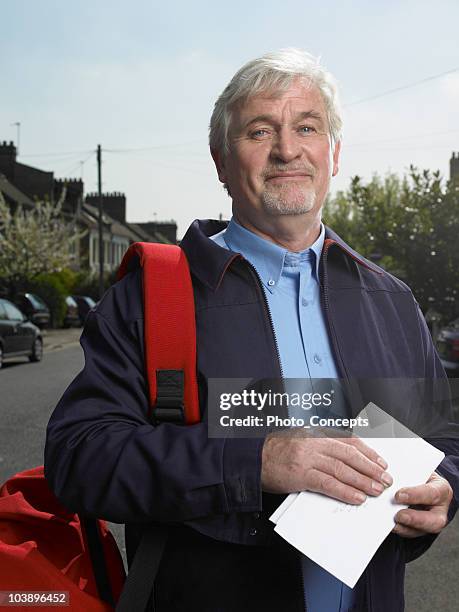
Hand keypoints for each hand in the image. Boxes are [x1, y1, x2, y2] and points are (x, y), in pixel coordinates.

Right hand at [261, 430, 392, 503]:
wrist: (252, 458)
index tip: (381, 462)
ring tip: (376, 490)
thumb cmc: (275, 453)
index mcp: (316, 434)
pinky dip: (345, 491)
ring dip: (362, 481)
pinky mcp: (300, 474)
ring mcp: (307, 458)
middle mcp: (314, 443)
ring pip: (342, 469)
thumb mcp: (300, 443)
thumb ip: (320, 449)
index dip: (367, 452)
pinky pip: (328, 483)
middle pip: (349, 455)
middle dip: (370, 468)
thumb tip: (345, 463)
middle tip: (385, 479)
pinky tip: (356, 497)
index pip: (348, 440)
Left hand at [393, 472, 452, 536]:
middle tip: (399, 516)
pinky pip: (411, 533)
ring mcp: (431, 521)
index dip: (416, 495)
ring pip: (423, 531)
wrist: (420, 482)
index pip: (432, 493)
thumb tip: (389, 479)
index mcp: (441, 489)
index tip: (398, 495)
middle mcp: (440, 508)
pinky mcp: (421, 529)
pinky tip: (390, 525)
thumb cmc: (418, 475)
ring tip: (391, 522)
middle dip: (415, 519)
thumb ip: (407, 475)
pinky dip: (400, 530)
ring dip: (405, 528)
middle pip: (434, 521)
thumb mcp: (417, 470)